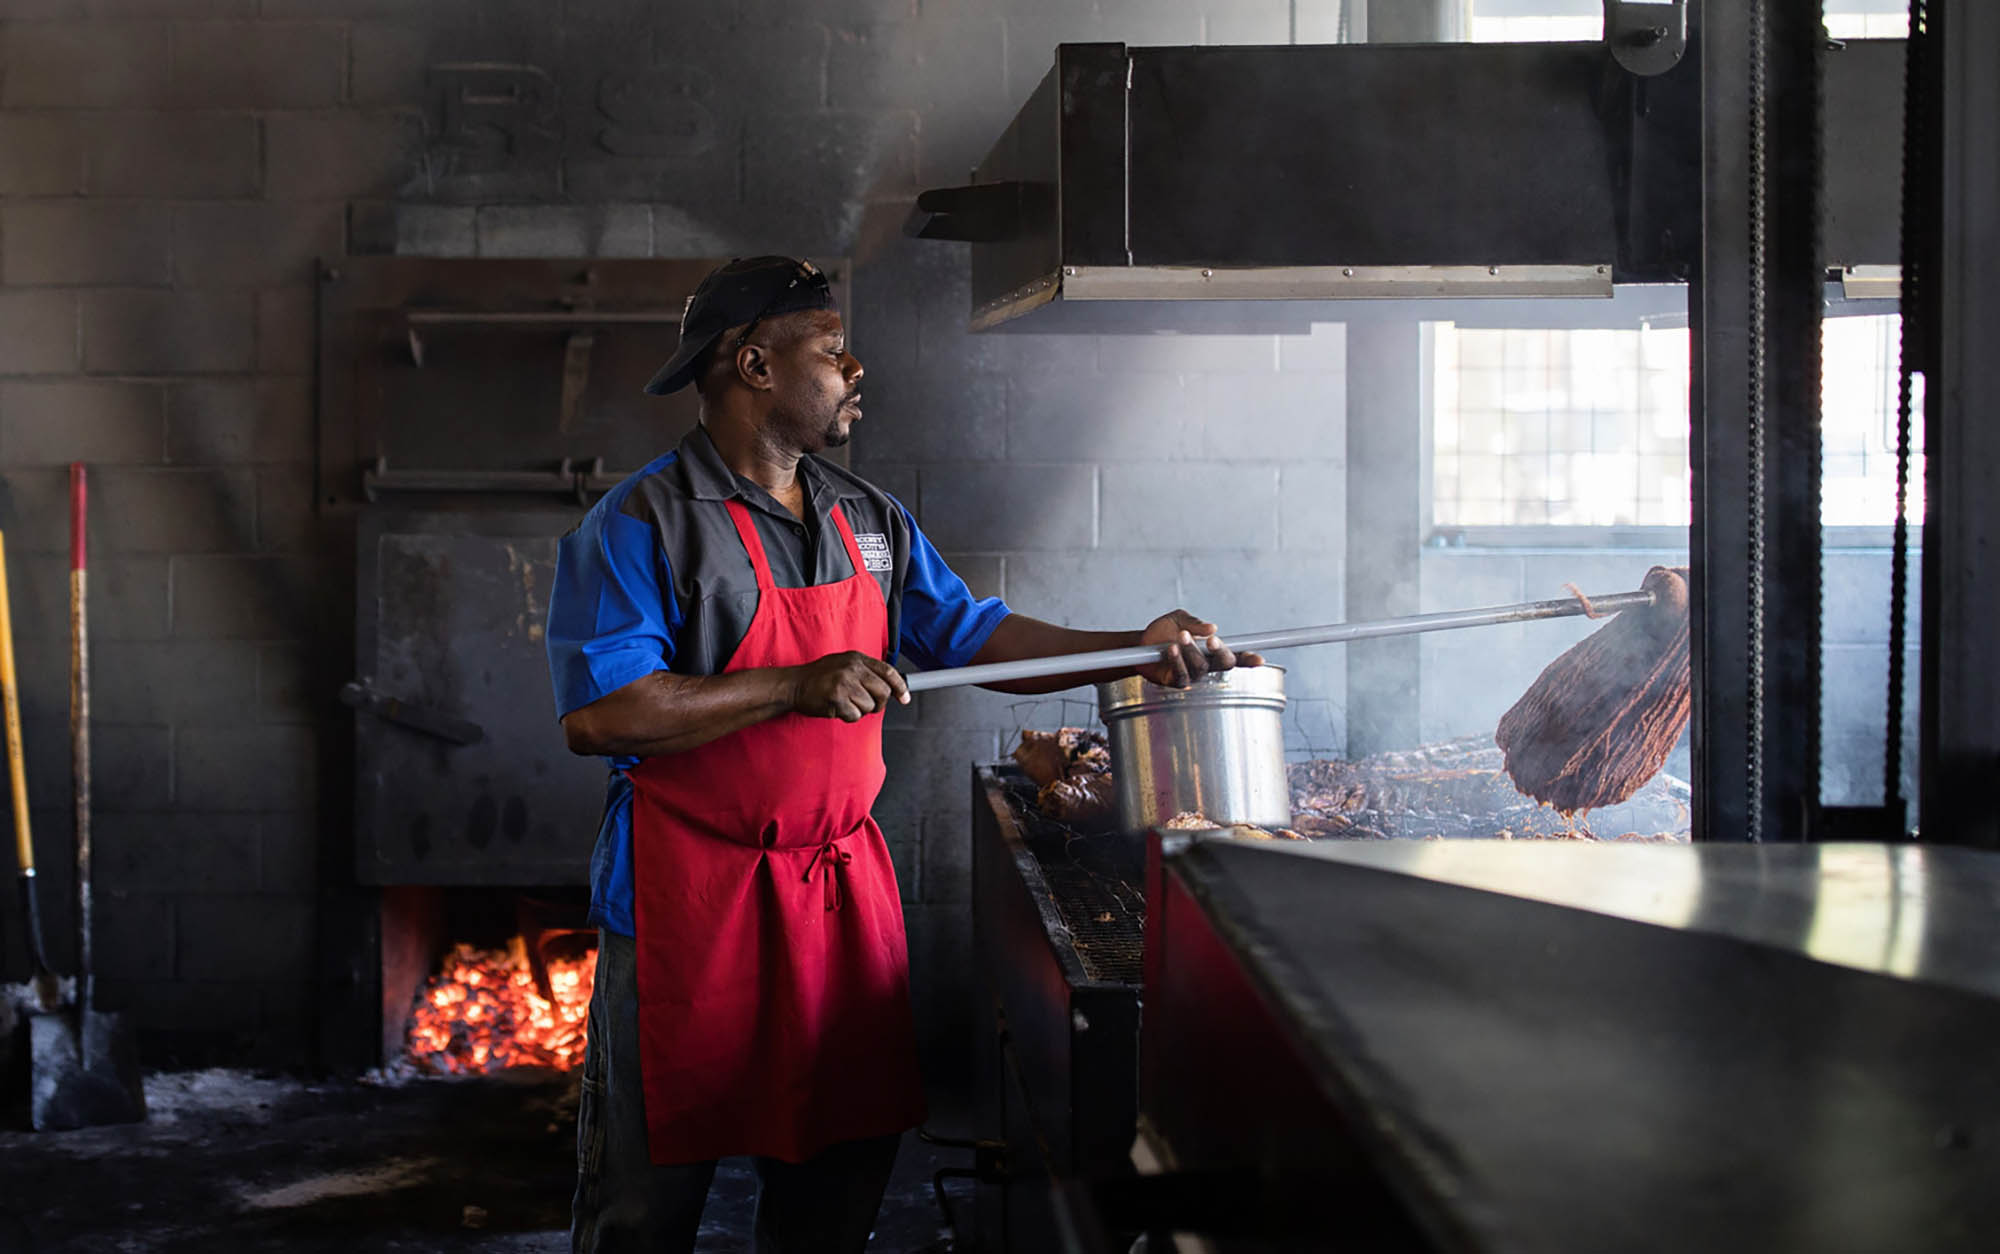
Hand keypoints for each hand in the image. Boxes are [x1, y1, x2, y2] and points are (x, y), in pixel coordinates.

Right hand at [788, 651, 910, 721]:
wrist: (794, 685)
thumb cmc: (819, 678)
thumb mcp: (844, 665)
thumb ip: (866, 672)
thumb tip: (890, 686)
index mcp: (857, 659)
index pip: (888, 671)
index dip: (900, 687)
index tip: (905, 698)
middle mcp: (852, 669)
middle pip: (883, 692)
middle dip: (879, 703)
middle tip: (867, 705)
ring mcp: (844, 683)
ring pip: (870, 706)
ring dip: (860, 710)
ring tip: (845, 703)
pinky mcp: (837, 699)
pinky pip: (855, 716)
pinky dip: (848, 716)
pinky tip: (837, 708)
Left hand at [1136, 609, 1263, 688]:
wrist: (1139, 643)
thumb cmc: (1163, 631)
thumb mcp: (1178, 618)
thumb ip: (1195, 622)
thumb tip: (1212, 628)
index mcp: (1212, 649)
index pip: (1235, 655)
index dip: (1249, 659)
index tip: (1260, 660)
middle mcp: (1206, 664)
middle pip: (1224, 664)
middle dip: (1221, 652)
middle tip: (1211, 641)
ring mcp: (1192, 674)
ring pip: (1201, 667)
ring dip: (1192, 651)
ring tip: (1180, 637)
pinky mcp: (1176, 681)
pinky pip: (1182, 675)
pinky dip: (1178, 661)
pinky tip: (1172, 650)